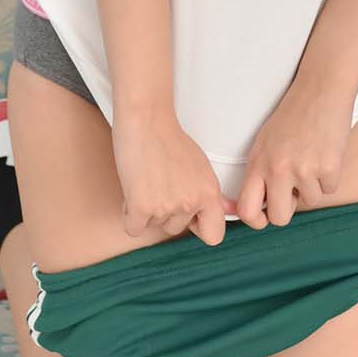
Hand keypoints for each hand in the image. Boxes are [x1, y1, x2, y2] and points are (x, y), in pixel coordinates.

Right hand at [112, 107, 228, 246]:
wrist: (146, 120)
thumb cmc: (169, 138)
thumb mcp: (200, 166)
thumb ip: (208, 191)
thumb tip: (228, 210)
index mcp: (210, 192)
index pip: (214, 236)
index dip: (199, 227)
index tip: (189, 215)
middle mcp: (191, 202)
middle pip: (175, 229)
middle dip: (165, 213)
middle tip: (159, 184)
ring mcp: (167, 206)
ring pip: (153, 226)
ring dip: (146, 210)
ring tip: (147, 181)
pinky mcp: (142, 207)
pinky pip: (134, 229)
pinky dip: (129, 214)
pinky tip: (133, 190)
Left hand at [234, 74, 354, 228]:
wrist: (321, 89)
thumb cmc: (292, 115)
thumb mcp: (265, 142)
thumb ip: (259, 172)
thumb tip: (258, 206)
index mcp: (258, 162)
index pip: (247, 209)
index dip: (256, 221)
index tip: (264, 217)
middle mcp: (278, 169)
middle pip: (279, 218)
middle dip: (288, 209)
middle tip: (293, 191)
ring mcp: (304, 169)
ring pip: (309, 201)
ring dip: (312, 187)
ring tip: (311, 158)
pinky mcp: (329, 168)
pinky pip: (329, 189)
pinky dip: (329, 176)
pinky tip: (325, 153)